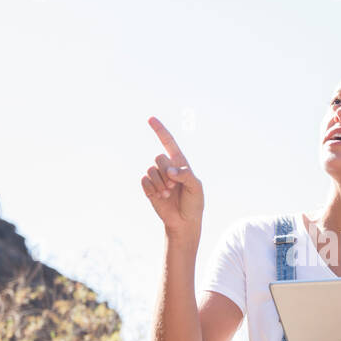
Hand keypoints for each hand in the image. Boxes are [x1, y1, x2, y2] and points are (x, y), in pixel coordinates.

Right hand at [140, 117, 203, 240]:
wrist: (184, 221)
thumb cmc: (193, 203)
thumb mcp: (196, 187)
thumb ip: (186, 175)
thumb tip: (170, 170)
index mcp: (180, 163)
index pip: (169, 143)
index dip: (160, 130)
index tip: (150, 119)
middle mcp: (167, 167)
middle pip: (159, 158)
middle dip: (166, 173)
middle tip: (175, 186)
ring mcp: (157, 177)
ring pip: (151, 170)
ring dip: (160, 184)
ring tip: (169, 194)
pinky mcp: (149, 187)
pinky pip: (144, 181)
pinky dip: (152, 190)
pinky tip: (160, 197)